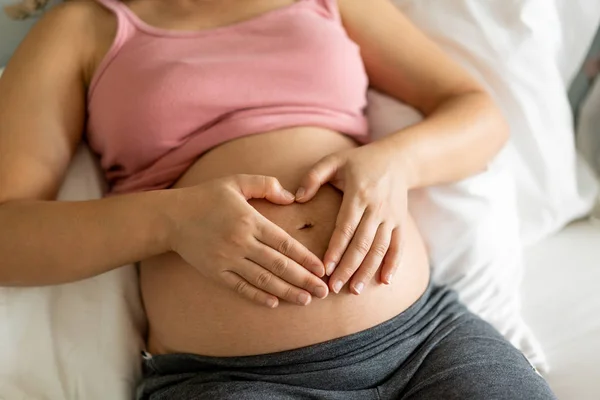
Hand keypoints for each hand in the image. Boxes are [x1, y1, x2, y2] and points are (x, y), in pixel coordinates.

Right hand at [168, 175, 328, 307]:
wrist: (171, 217)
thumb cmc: (207, 197)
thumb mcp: (236, 181)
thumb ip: (266, 185)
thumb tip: (291, 197)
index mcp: (250, 221)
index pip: (285, 244)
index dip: (305, 258)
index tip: (321, 269)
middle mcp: (241, 242)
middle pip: (278, 266)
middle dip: (303, 280)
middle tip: (323, 292)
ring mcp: (227, 259)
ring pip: (263, 280)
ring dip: (286, 291)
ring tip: (305, 300)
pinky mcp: (215, 272)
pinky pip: (240, 287)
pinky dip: (258, 296)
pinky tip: (274, 302)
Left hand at [296, 141, 407, 294]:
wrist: (398, 159)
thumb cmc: (359, 162)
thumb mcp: (334, 160)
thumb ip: (313, 176)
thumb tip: (296, 197)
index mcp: (359, 194)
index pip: (346, 227)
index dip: (336, 249)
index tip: (324, 268)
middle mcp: (377, 208)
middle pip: (362, 243)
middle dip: (348, 267)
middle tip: (334, 288)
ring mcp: (391, 217)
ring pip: (380, 249)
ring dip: (368, 271)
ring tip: (355, 290)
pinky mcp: (401, 223)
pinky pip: (398, 246)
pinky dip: (393, 264)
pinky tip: (384, 282)